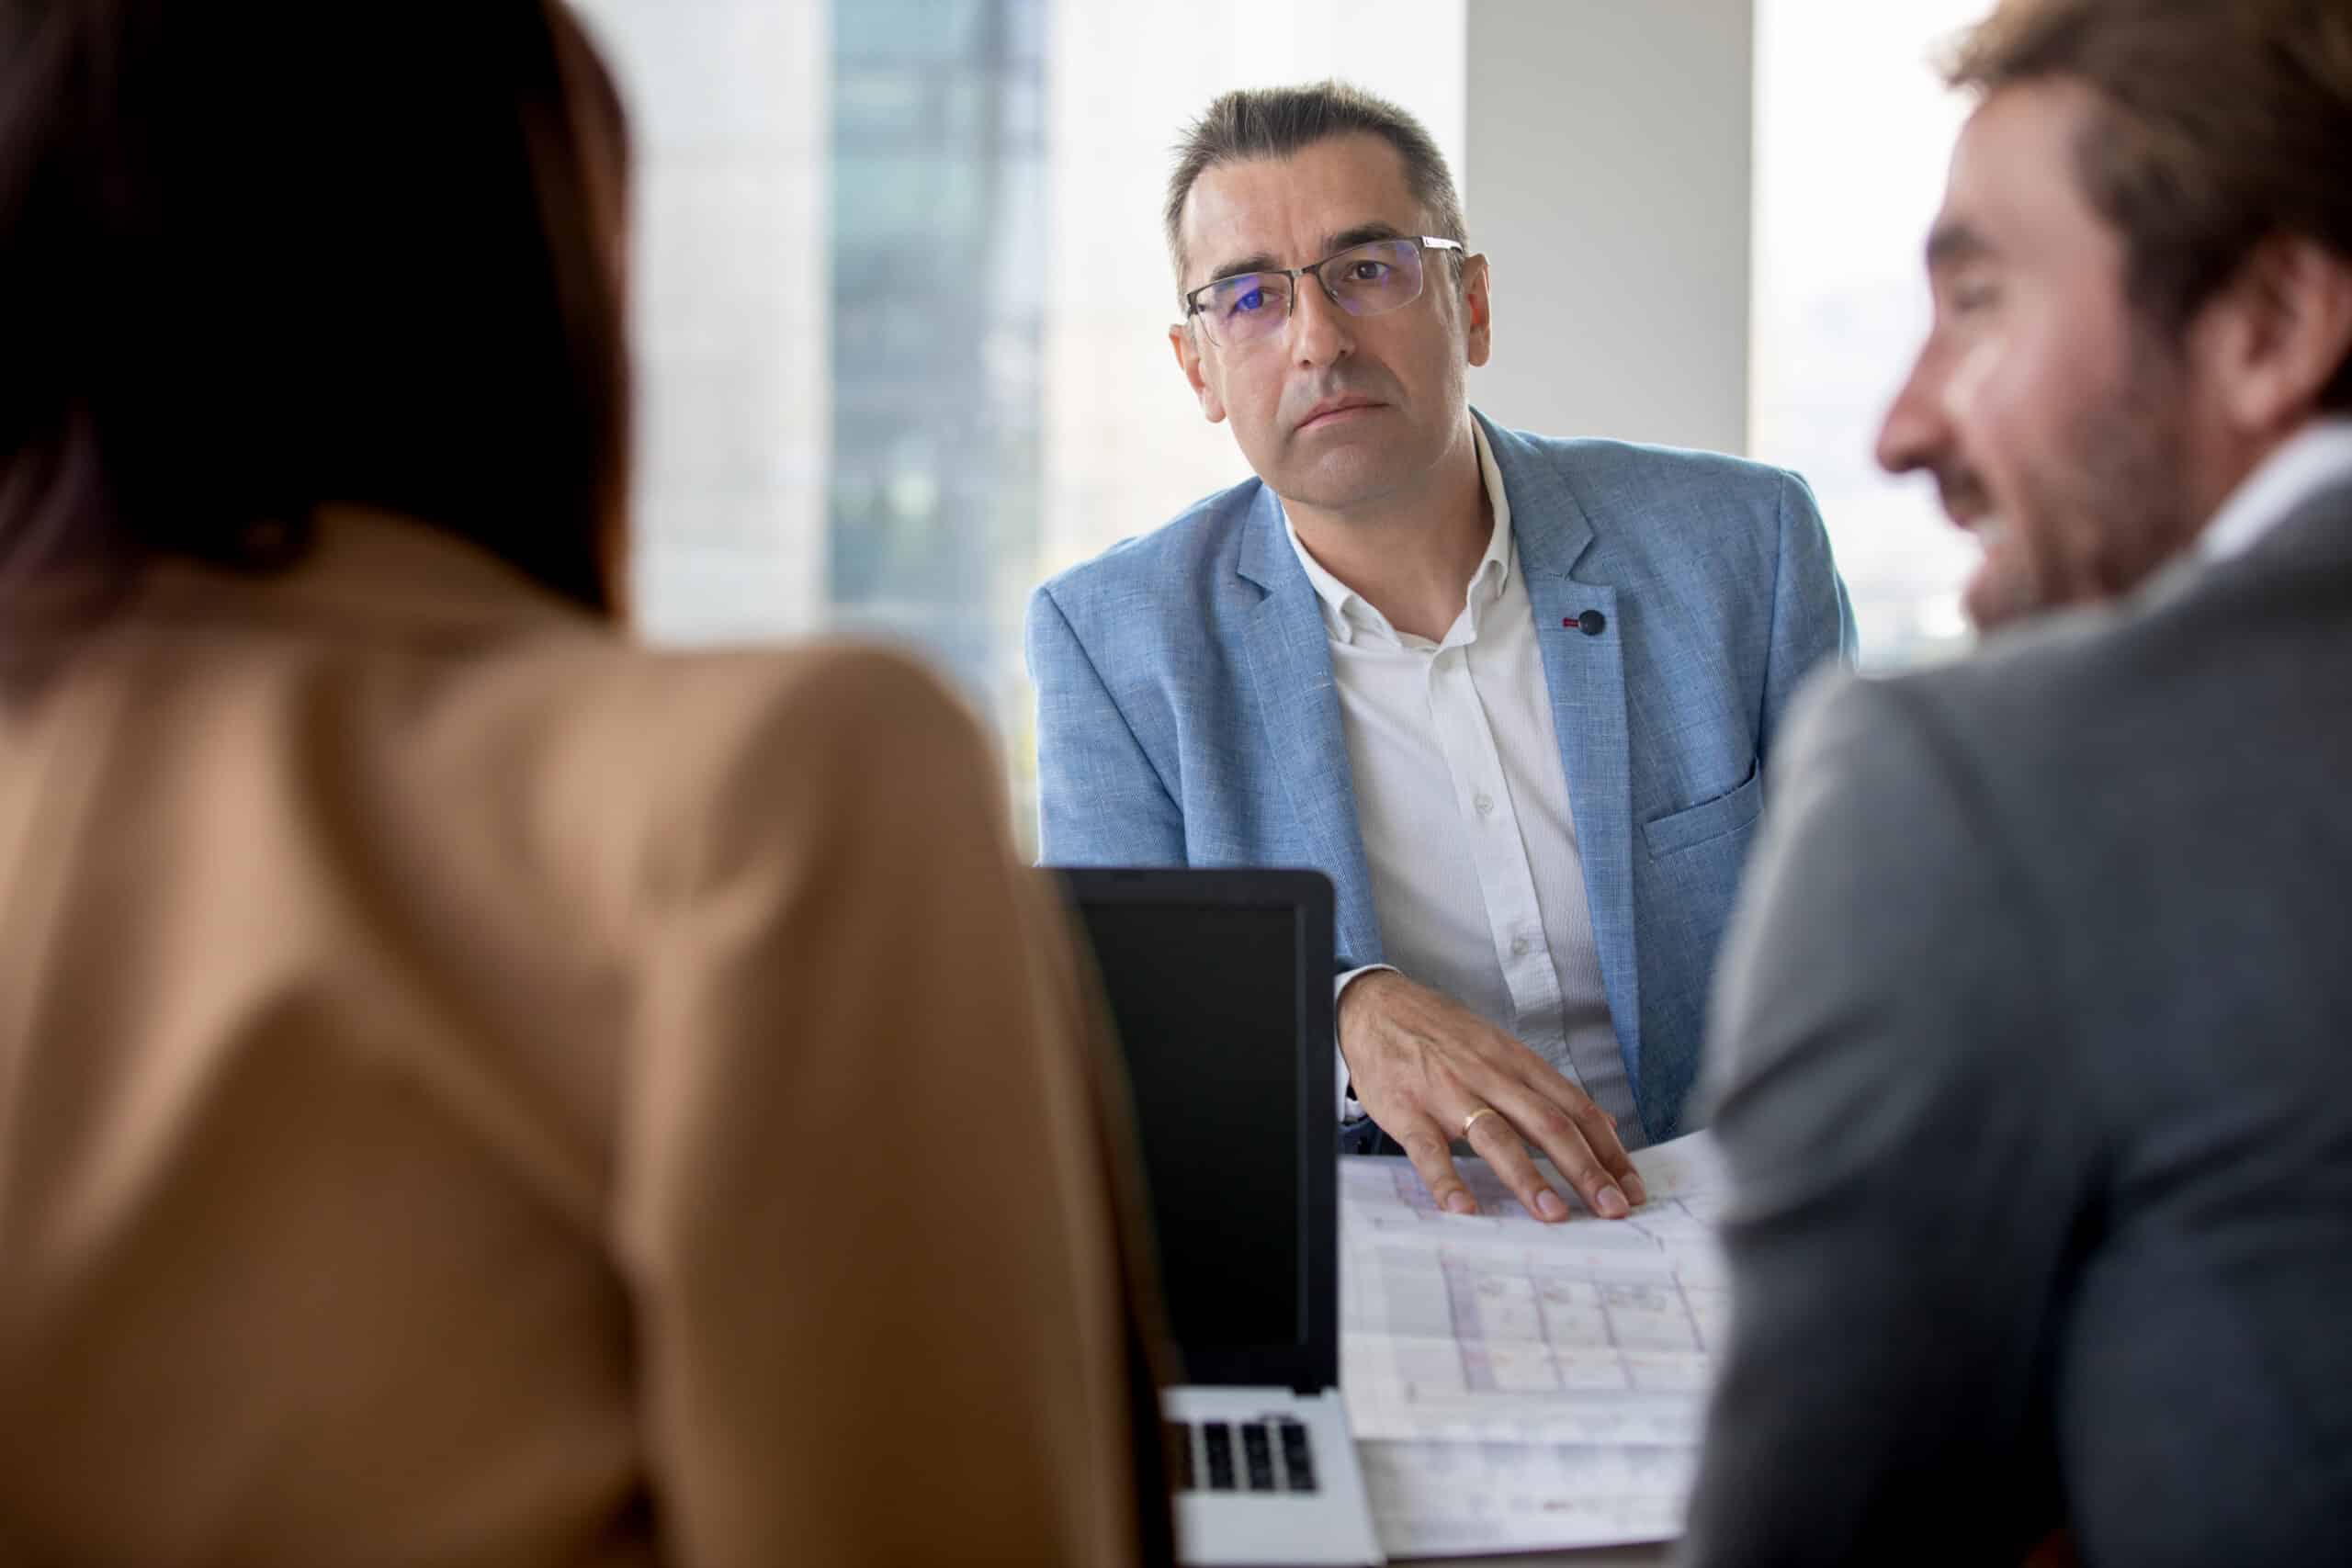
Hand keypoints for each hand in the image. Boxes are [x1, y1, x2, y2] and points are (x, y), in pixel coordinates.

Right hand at [1338, 971, 1643, 1221]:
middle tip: (1612, 1208)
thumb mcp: (1500, 1048)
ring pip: (1496, 1136)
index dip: (1608, 1150)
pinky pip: (1430, 1151)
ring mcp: (1449, 1093)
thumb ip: (1547, 1088)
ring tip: (1553, 1213)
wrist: (1376, 1006)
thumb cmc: (1441, 1033)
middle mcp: (1490, 1076)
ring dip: (1528, 1177)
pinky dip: (1448, 1181)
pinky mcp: (1408, 1110)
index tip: (1631, 1187)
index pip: (1576, 1108)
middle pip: (1548, 1124)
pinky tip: (1464, 1209)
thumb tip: (1602, 1122)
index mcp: (1517, 1063)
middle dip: (1585, 1169)